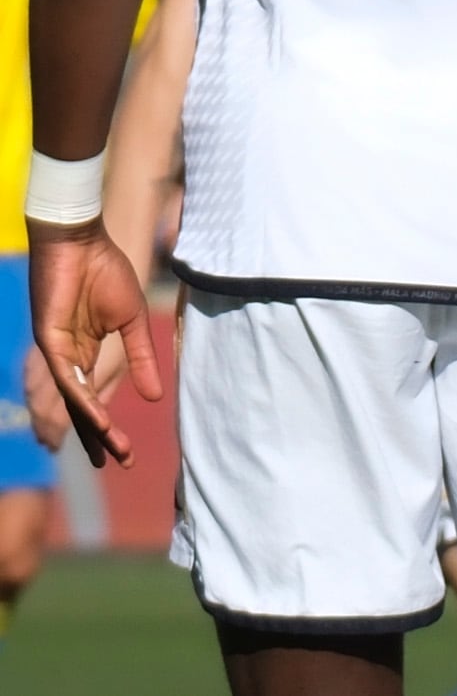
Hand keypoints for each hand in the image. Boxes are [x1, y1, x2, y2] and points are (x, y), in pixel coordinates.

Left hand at [27, 225, 165, 467]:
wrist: (83, 241)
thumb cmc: (106, 272)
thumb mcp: (133, 319)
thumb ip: (141, 357)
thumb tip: (157, 396)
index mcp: (86, 354)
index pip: (95, 399)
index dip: (107, 428)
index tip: (126, 455)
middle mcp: (68, 360)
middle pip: (82, 409)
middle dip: (98, 438)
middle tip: (119, 464)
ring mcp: (57, 353)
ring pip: (74, 400)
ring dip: (91, 426)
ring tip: (109, 450)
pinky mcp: (49, 341)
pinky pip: (66, 377)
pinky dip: (82, 399)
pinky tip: (94, 416)